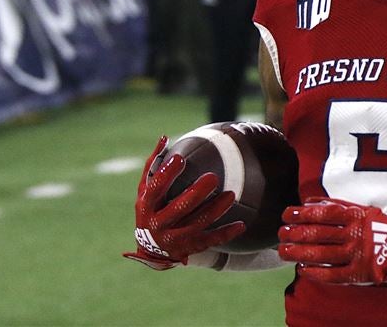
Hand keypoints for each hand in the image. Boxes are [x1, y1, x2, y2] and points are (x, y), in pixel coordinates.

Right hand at [122, 136, 245, 269]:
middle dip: (196, 194)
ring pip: (198, 224)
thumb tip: (164, 137)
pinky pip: (211, 241)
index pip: (155, 189)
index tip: (179, 158)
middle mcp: (159, 224)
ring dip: (215, 210)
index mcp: (146, 206)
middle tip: (213, 177)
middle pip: (179, 208)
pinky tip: (241, 224)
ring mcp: (175, 238)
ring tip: (230, 194)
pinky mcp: (191, 247)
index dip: (166, 174)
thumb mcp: (145, 189)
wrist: (152, 250)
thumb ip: (154, 164)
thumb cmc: (152, 209)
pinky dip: (226, 233)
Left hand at [278, 197, 386, 284]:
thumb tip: (310, 201)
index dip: (302, 214)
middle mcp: (354, 235)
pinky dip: (315, 272)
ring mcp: (356, 256)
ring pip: (321, 254)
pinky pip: (332, 275)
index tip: (286, 214)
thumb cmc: (383, 228)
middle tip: (281, 233)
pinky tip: (302, 270)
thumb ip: (338, 205)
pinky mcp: (359, 274)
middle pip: (319, 234)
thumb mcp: (364, 210)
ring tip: (284, 251)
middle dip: (296, 233)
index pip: (323, 214)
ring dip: (299, 253)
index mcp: (356, 217)